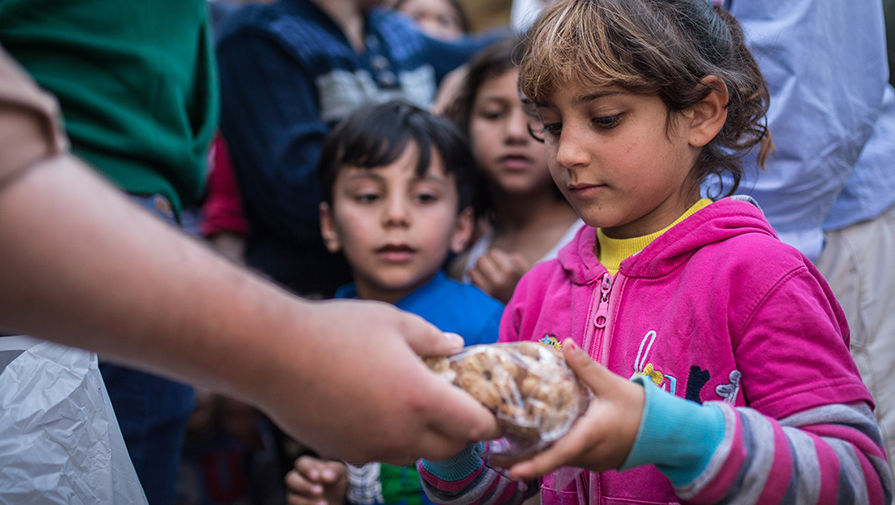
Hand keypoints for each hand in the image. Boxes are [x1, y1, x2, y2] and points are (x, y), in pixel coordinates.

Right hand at [257, 299, 500, 464]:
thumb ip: (431, 337)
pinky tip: (370, 405)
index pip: (476, 425)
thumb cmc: (335, 330)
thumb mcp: (393, 321)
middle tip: (451, 401)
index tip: (486, 404)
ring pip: (413, 453)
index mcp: (421, 399)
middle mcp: (400, 433)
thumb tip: (456, 345)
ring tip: (408, 399)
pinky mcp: (343, 453)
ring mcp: (370, 448)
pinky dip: (386, 436)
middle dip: (459, 429)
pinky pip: (379, 452)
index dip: (488, 417)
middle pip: (449, 448)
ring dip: (422, 434)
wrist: (272, 354)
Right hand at [285, 456, 347, 504]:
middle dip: (304, 485)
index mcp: (306, 465)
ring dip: (306, 501)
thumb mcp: (338, 472)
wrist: (335, 498)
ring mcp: (294, 493)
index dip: (307, 470)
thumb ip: (333, 471)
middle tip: (320, 491)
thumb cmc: (334, 480)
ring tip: (324, 503)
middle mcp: (296, 478)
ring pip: (292, 497)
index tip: (317, 477)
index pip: (301, 464)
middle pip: (291, 479)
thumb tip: (326, 476)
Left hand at [467, 248, 529, 303]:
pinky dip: (474, 280)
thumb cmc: (525, 285)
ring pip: (472, 271)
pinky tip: (482, 282)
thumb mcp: (526, 268)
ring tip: (484, 273)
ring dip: (477, 270)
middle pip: (480, 260)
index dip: (496, 256)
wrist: (525, 309)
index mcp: (510, 271)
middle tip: (490, 266)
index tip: (500, 262)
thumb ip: (513, 258)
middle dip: (485, 261)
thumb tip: (498, 256)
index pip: (493, 253)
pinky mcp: (483, 298)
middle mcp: (498, 281)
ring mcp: (489, 291)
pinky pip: (471, 283)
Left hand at [500, 340, 644, 479]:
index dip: (534, 465)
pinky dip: (553, 452)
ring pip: (559, 460)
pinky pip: (569, 458)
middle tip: (494, 456)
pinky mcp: (595, 462)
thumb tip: (565, 343)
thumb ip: (585, 366)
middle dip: (523, 459)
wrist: (667, 431)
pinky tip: (539, 441)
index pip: (558, 454)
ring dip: (537, 455)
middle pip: (551, 459)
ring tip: (508, 448)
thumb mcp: (611, 384)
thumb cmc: (640, 408)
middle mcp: (588, 454)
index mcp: (590, 435)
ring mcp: (592, 461)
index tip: (512, 471)